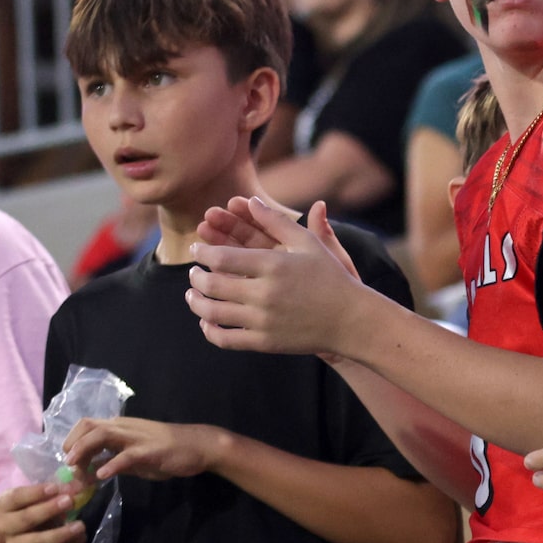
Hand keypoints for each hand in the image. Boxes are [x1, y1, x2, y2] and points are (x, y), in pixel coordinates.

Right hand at [0, 480, 87, 542]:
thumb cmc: (40, 507)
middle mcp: (4, 527)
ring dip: (60, 534)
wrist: (38, 535)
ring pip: (36, 542)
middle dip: (48, 510)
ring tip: (80, 526)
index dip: (35, 493)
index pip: (16, 497)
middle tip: (70, 501)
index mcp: (3, 505)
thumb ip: (57, 491)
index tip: (56, 488)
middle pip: (24, 519)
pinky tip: (80, 539)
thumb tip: (74, 486)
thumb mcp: (44, 496)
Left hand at [61, 416, 225, 483]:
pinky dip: (111, 464)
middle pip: (90, 425)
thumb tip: (92, 470)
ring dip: (84, 449)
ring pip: (103, 434)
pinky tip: (101, 475)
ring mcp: (137, 438)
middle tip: (67, 463)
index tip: (67, 460)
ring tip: (74, 466)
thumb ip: (114, 460)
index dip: (72, 440)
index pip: (88, 426)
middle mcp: (124, 428)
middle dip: (72, 442)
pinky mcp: (149, 450)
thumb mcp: (136, 457)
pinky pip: (126, 456)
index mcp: (120, 428)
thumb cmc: (167, 451)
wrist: (198, 446)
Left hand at [185, 199, 366, 356]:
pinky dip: (209, 331)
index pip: (221, 258)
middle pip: (212, 284)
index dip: (202, 252)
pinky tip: (206, 321)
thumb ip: (276, 221)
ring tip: (192, 293)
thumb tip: (251, 200)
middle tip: (193, 271)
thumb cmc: (330, 276)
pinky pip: (226, 339)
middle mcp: (264, 293)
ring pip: (213, 313)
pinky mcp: (264, 342)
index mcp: (272, 265)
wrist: (350, 320)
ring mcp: (263, 321)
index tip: (196, 249)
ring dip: (196, 302)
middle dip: (196, 276)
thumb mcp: (307, 243)